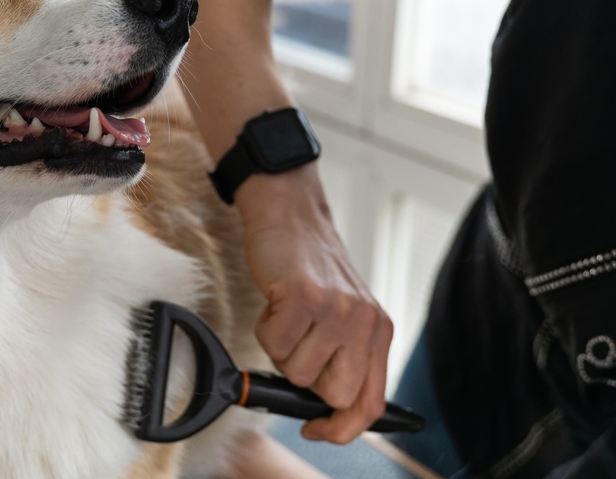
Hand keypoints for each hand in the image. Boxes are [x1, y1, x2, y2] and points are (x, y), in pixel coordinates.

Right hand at [236, 164, 393, 443]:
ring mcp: (336, 310)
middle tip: (298, 344)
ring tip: (288, 316)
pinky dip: (265, 330)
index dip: (343, 427)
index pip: (371, 403)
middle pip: (333, 395)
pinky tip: (276, 305)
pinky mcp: (304, 298)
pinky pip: (274, 345)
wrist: (290, 216)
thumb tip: (324, 409)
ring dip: (282, 350)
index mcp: (379, 331)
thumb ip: (344, 356)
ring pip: (299, 373)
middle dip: (305, 379)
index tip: (318, 429)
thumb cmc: (309, 267)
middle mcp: (365, 323)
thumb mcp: (343, 314)